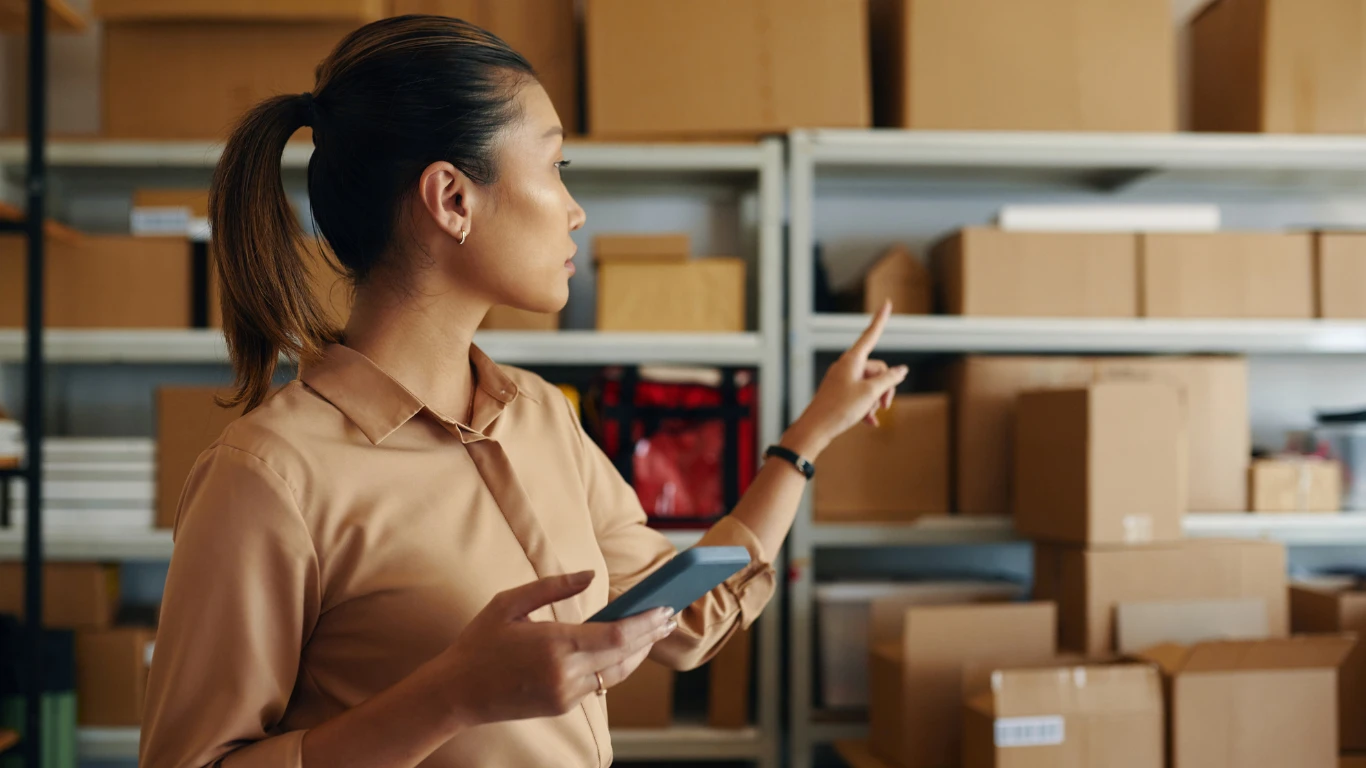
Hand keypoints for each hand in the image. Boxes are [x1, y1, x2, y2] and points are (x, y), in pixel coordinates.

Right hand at [434, 571, 675, 725]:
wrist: (457, 694)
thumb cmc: (480, 642)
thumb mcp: (509, 603)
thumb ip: (552, 586)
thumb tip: (589, 575)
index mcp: (554, 644)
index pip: (617, 636)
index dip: (646, 624)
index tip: (665, 609)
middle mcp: (566, 674)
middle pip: (624, 655)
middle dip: (650, 636)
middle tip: (669, 617)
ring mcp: (566, 694)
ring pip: (615, 673)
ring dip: (636, 652)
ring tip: (654, 631)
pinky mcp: (562, 705)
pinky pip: (597, 683)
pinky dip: (613, 664)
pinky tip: (622, 649)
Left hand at [784, 301, 906, 458]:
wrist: (815, 429)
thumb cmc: (840, 409)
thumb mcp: (870, 393)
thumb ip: (889, 379)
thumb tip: (902, 370)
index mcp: (853, 360)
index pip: (871, 334)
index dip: (880, 319)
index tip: (887, 303)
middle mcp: (847, 366)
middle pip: (877, 369)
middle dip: (885, 387)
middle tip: (885, 405)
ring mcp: (842, 379)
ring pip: (870, 385)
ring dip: (875, 400)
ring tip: (871, 416)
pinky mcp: (840, 393)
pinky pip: (860, 396)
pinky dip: (867, 408)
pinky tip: (870, 423)